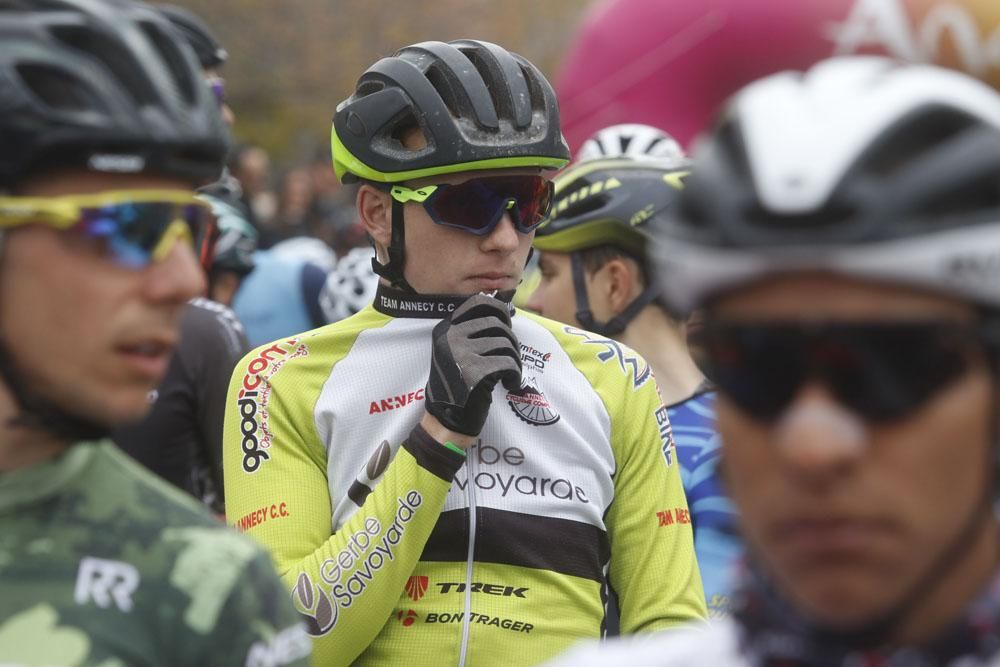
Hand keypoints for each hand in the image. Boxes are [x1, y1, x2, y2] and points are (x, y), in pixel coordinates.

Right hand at [425, 294, 521, 435]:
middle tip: (510, 355)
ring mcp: (461, 354)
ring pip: (505, 343)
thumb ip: (472, 332)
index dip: (499, 309)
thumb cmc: (457, 384)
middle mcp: (450, 337)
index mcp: (445, 329)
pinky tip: (510, 383)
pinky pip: (509, 363)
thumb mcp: (454, 351)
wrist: (447, 420)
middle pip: (496, 323)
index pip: (477, 303)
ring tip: (510, 372)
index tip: (507, 322)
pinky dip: (515, 374)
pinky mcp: (475, 372)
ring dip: (515, 359)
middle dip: (511, 338)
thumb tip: (506, 311)